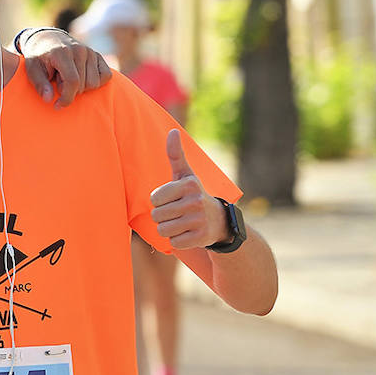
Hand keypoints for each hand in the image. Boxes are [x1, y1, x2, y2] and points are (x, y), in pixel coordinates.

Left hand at [19, 29, 111, 107]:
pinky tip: (83, 79)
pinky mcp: (97, 55)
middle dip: (70, 91)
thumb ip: (39, 84)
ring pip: (95, 83)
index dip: (66, 98)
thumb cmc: (38, 57)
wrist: (48, 38)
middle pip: (83, 85)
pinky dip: (96, 83)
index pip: (72, 81)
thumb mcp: (31, 70)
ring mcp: (90, 52)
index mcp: (62, 53)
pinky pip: (106, 76)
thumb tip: (48, 99)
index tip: (57, 105)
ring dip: (81, 87)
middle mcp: (79, 50)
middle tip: (58, 82)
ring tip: (68, 78)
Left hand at [150, 129, 226, 249]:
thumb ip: (175, 155)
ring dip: (170, 229)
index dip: (160, 201)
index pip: (154, 199)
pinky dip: (179, 240)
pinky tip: (189, 233)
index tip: (173, 199)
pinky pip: (174, 243)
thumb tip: (172, 131)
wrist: (220, 221)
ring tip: (183, 223)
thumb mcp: (186, 175)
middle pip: (157, 216)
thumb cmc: (194, 195)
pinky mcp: (201, 238)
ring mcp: (199, 220)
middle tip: (178, 213)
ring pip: (163, 230)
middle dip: (164, 217)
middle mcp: (196, 201)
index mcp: (189, 184)